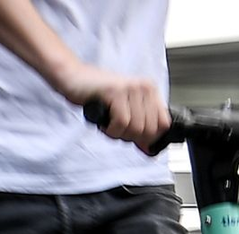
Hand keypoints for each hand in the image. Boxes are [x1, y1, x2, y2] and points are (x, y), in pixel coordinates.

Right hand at [56, 64, 170, 153]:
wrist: (75, 79)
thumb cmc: (98, 96)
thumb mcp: (124, 112)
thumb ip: (139, 130)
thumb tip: (150, 150)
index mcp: (150, 90)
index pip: (163, 124)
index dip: (149, 138)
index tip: (135, 138)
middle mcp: (143, 87)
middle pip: (149, 130)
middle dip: (131, 137)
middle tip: (118, 129)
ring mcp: (131, 89)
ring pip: (136, 128)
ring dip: (119, 134)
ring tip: (110, 124)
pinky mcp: (116, 92)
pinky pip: (121, 123)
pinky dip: (111, 130)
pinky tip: (105, 123)